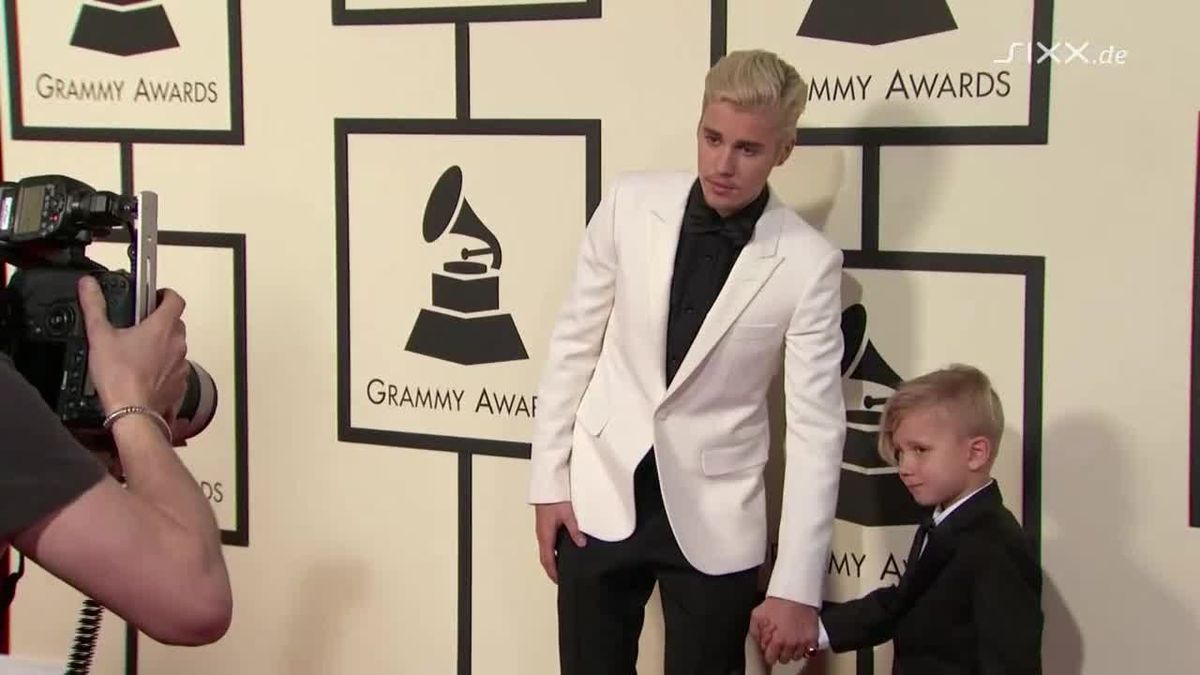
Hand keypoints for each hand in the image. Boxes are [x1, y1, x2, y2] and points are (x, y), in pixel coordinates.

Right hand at [77, 277, 188, 417]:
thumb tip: (88, 285)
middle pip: (176, 323)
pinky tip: (146, 373)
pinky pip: (175, 369)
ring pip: (176, 347)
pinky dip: (164, 367)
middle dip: (160, 321)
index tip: (155, 297)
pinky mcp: (180, 383)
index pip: (176, 299)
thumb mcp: (100, 336)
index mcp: (162, 327)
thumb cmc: (119, 375)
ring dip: (163, 345)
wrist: (133, 411)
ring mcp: (182, 364)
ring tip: (140, 351)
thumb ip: (94, 306)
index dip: (166, 295)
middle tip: (140, 326)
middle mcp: (178, 343)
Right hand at [534, 501, 585, 582]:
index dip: (553, 572)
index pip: (548, 560)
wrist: (546, 483)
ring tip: (563, 564)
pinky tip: (563, 547)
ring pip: (546, 549)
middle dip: (552, 568)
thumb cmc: (554, 496)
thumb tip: (581, 543)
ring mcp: (543, 528)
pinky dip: (554, 549)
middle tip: (561, 576)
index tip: (559, 581)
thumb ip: (575, 530)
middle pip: (545, 557)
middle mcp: (542, 534)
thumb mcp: (568, 514)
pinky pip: (548, 540)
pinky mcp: (545, 523)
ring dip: (553, 558)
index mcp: (545, 535)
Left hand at [750, 596, 818, 665]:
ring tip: (790, 639)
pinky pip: (808, 652)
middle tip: (779, 642)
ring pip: (796, 657)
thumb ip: (755, 632)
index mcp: (777, 641)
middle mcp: (791, 644)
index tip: (770, 649)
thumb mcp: (758, 615)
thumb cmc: (778, 603)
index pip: (771, 659)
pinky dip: (804, 648)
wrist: (796, 594)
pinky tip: (799, 639)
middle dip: (780, 652)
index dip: (769, 653)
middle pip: (784, 659)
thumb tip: (758, 643)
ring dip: (792, 650)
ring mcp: (803, 643)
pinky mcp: (813, 639)